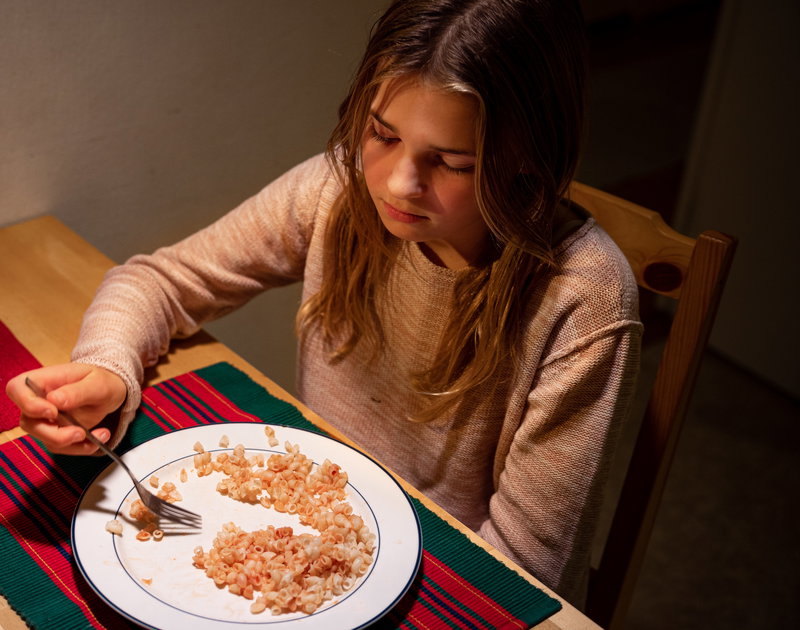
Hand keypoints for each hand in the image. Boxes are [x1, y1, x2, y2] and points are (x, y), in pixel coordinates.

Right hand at [5, 363, 126, 454]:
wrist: (111, 392)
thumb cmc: (101, 381)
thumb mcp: (97, 383)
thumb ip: (77, 391)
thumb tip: (54, 400)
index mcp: (42, 380)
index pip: (17, 389)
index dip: (28, 404)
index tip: (52, 411)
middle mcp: (38, 401)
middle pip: (29, 423)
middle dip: (55, 434)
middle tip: (80, 432)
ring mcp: (45, 420)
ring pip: (46, 440)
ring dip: (73, 443)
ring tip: (101, 434)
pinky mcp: (56, 433)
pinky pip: (62, 447)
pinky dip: (82, 447)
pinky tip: (100, 437)